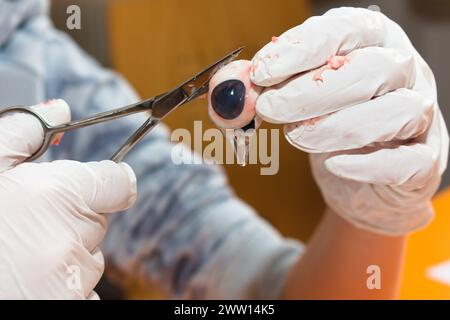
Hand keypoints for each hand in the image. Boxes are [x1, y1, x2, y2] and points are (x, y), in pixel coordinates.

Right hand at [0, 100, 136, 298]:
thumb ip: (22, 134)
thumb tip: (61, 109)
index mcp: (55, 196)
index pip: (119, 183)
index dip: (108, 183)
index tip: (96, 188)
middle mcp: (71, 241)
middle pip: (98, 222)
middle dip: (73, 221)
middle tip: (27, 227)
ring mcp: (72, 283)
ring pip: (90, 260)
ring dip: (67, 257)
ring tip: (19, 259)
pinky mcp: (69, 309)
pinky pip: (85, 293)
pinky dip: (65, 287)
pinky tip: (26, 284)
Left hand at [251, 7, 448, 234]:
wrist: (364, 178)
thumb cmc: (330, 128)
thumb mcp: (298, 100)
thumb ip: (265, 91)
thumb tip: (229, 89)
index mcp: (373, 43)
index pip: (345, 30)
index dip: (301, 50)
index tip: (262, 72)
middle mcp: (405, 73)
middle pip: (370, 69)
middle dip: (310, 91)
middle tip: (269, 109)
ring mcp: (422, 117)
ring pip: (395, 110)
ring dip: (335, 126)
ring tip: (295, 137)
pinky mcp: (425, 161)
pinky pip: (407, 161)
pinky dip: (366, 163)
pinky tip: (333, 164)